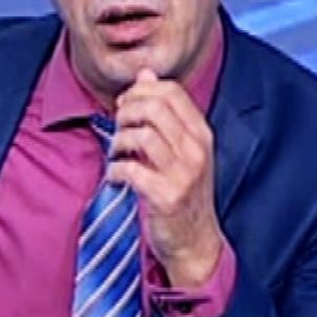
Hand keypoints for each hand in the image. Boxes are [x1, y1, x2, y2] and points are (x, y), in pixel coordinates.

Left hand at [107, 69, 222, 286]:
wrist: (195, 242)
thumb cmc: (184, 193)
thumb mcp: (181, 149)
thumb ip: (164, 112)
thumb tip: (145, 74)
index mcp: (201, 133)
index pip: (170, 90)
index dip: (140, 91)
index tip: (125, 105)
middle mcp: (196, 149)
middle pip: (154, 106)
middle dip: (126, 111)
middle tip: (118, 127)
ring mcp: (183, 173)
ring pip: (142, 134)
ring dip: (119, 140)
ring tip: (117, 152)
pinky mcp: (166, 197)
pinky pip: (131, 170)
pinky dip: (116, 170)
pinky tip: (116, 176)